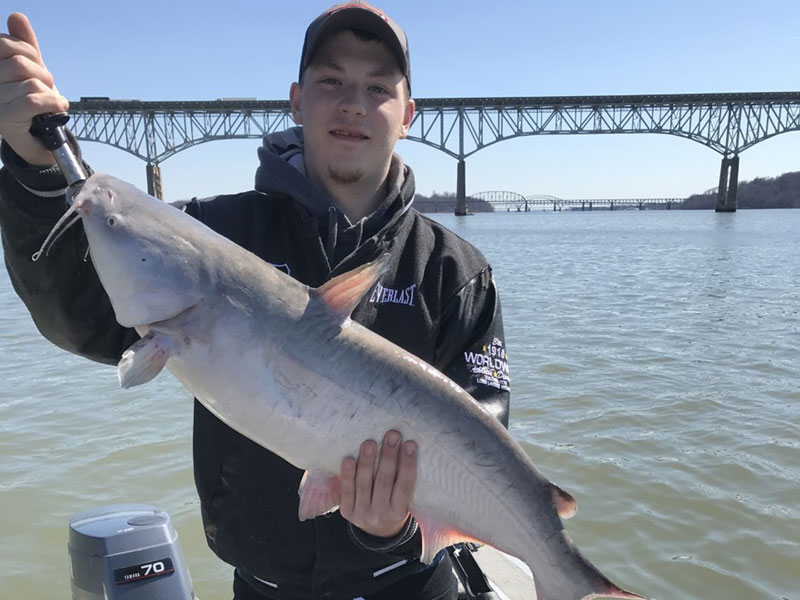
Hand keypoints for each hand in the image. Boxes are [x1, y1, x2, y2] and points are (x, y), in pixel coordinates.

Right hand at [0, 13, 68, 165]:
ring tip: (50, 102)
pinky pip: (33, 100)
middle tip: (46, 87)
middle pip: (19, 62)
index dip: (26, 50)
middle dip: (41, 73)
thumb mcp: (31, 70)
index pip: (3, 44)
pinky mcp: (4, 120)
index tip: (36, 64)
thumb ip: (24, 46)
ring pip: (29, 82)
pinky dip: (53, 103)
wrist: (40, 142)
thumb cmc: (34, 104)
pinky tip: (58, 107)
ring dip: (49, 92)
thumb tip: (16, 17)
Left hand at [339, 430, 417, 537]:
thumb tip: (407, 446)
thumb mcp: (404, 502)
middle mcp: (381, 514)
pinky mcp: (347, 512)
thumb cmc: (394, 507)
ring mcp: (362, 514)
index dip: (408, 464)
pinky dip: (348, 474)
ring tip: (369, 442)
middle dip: (388, 456)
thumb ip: (404, 482)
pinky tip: (348, 458)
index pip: (405, 486)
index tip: (410, 444)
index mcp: (399, 512)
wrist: (377, 532)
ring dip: (367, 461)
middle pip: (384, 481)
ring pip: (365, 484)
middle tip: (392, 435)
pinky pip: (347, 491)